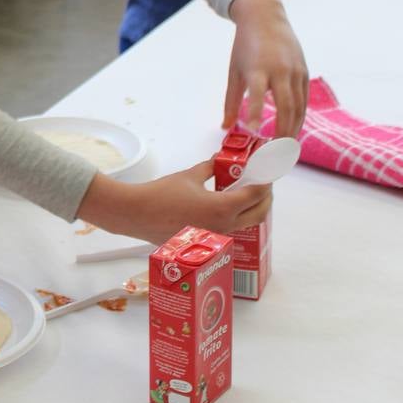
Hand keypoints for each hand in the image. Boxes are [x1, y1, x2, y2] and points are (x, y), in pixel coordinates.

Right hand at [79, 162, 272, 244]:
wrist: (137, 214)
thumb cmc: (161, 193)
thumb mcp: (189, 176)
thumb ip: (209, 168)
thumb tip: (219, 161)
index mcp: (222, 207)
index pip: (255, 195)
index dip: (264, 182)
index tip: (265, 172)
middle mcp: (224, 225)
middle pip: (258, 214)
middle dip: (264, 199)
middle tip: (261, 185)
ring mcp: (214, 236)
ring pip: (244, 223)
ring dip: (249, 208)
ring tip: (243, 193)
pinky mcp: (204, 241)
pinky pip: (228, 229)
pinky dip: (233, 216)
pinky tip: (222, 206)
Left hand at [224, 0, 307, 136]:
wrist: (266, 19)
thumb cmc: (245, 46)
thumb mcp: (234, 71)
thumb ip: (231, 101)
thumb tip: (226, 126)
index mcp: (258, 68)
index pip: (257, 93)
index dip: (256, 113)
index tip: (254, 132)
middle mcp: (279, 70)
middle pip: (285, 105)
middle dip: (283, 131)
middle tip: (277, 153)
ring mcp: (295, 71)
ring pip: (298, 105)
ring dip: (294, 128)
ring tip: (286, 149)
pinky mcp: (304, 71)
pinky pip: (304, 99)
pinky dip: (300, 117)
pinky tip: (294, 130)